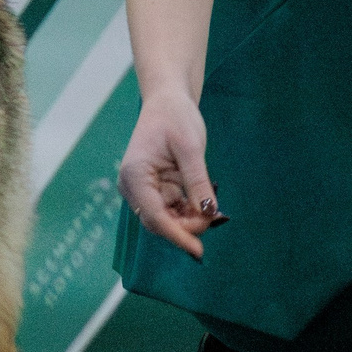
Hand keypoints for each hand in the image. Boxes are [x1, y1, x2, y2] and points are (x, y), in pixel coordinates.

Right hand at [118, 88, 221, 260]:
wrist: (169, 100)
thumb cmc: (176, 117)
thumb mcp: (191, 148)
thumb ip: (197, 180)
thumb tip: (208, 212)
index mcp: (135, 176)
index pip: (155, 216)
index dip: (177, 235)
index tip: (198, 250)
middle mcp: (134, 187)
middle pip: (159, 221)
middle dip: (186, 227)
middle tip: (216, 220)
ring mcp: (145, 188)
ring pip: (167, 217)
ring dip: (189, 220)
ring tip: (214, 214)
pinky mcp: (157, 187)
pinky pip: (172, 207)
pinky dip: (189, 211)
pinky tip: (206, 208)